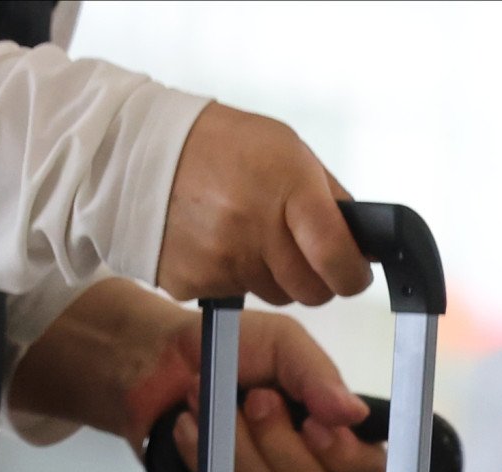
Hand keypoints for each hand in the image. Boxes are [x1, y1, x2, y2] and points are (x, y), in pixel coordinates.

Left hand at [11, 283, 383, 471]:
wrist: (159, 359)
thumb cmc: (228, 347)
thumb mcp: (281, 344)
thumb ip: (317, 376)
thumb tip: (355, 414)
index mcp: (327, 425)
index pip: (365, 468)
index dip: (347, 458)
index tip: (314, 425)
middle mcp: (302, 462)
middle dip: (277, 437)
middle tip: (254, 396)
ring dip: (233, 438)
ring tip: (206, 397)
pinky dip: (203, 453)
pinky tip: (188, 424)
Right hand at [157, 104, 368, 305]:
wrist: (141, 154)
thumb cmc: (220, 146)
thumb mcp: (286, 149)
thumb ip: (328, 196)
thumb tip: (361, 240)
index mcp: (287, 188)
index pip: (336, 255)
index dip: (352, 273)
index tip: (354, 271)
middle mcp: (256, 229)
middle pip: (312, 290)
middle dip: (317, 278)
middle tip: (302, 252)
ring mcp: (223, 262)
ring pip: (277, 296)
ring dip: (275, 276)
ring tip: (251, 235)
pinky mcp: (196, 284)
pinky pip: (237, 296)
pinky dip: (236, 277)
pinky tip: (219, 242)